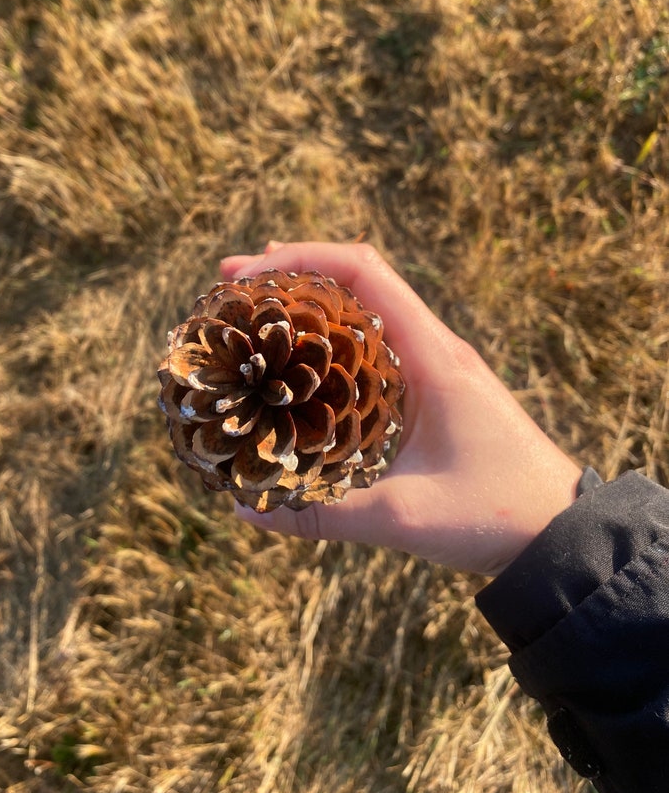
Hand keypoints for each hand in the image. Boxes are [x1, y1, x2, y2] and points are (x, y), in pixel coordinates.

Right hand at [219, 242, 580, 576]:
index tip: (246, 273)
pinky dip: (330, 344)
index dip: (302, 258)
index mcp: (432, 355)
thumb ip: (324, 514)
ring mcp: (435, 368)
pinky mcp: (434, 394)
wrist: (561, 534)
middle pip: (356, 281)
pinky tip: (299, 372)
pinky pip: (373, 350)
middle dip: (292, 277)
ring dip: (310, 308)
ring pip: (364, 313)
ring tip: (253, 321)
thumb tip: (243, 508)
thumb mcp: (405, 517)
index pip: (363, 270)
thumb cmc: (497, 514)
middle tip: (232, 290)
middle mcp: (433, 348)